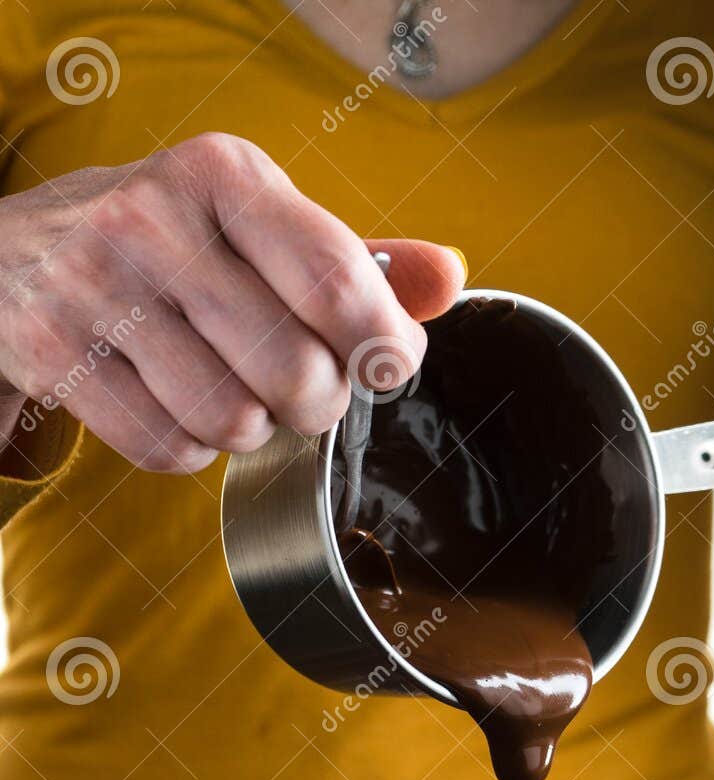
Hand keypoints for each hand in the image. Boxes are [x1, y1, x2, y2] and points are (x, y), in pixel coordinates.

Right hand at [0, 132, 463, 473]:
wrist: (12, 253)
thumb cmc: (164, 244)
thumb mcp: (254, 223)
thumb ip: (354, 259)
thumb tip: (449, 279)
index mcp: (222, 175)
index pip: (338, 283)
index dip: (383, 348)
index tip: (387, 366)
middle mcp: (153, 220)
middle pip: (296, 372)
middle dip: (315, 402)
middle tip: (298, 389)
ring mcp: (96, 287)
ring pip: (233, 421)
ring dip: (249, 429)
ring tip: (228, 389)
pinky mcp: (55, 353)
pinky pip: (169, 449)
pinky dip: (187, 449)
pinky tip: (173, 404)